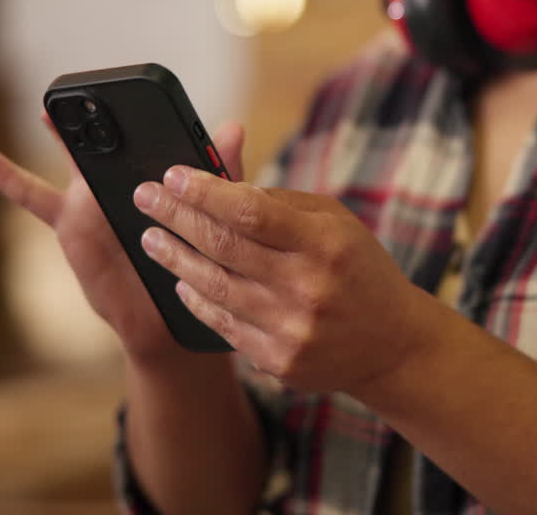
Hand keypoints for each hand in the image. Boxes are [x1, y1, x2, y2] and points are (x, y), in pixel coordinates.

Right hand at [0, 114, 247, 366]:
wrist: (165, 319)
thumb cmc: (191, 267)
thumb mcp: (213, 219)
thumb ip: (220, 175)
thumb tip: (232, 128)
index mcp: (158, 177)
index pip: (152, 136)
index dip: (149, 114)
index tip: (143, 89)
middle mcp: (123, 183)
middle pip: (111, 142)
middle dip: (103, 116)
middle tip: (93, 87)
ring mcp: (91, 201)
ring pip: (74, 160)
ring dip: (62, 134)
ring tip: (47, 108)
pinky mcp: (69, 223)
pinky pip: (33, 198)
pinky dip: (8, 178)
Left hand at [132, 167, 430, 393]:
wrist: (392, 344)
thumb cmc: (358, 268)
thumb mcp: (334, 222)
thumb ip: (280, 203)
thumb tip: (220, 186)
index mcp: (324, 242)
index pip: (251, 211)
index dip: (205, 192)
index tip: (172, 176)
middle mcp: (306, 286)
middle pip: (223, 246)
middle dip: (176, 217)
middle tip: (144, 197)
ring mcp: (290, 328)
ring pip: (214, 286)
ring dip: (174, 258)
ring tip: (151, 237)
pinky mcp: (278, 360)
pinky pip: (223, 323)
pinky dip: (196, 298)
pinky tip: (179, 280)